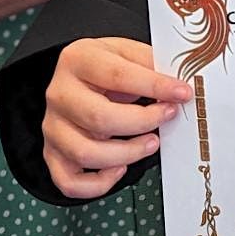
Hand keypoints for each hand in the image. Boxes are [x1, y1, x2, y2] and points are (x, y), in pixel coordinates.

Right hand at [43, 37, 191, 198]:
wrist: (77, 77)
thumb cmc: (104, 66)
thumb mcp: (126, 52)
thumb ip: (151, 65)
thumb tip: (179, 86)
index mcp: (79, 59)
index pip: (118, 76)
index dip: (155, 86)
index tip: (182, 93)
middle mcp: (60, 94)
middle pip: (100, 118)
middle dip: (143, 122)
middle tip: (167, 116)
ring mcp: (53, 127)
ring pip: (86, 153)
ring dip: (127, 154)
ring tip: (151, 143)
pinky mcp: (52, 154)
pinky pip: (70, 182)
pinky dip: (99, 184)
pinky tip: (120, 168)